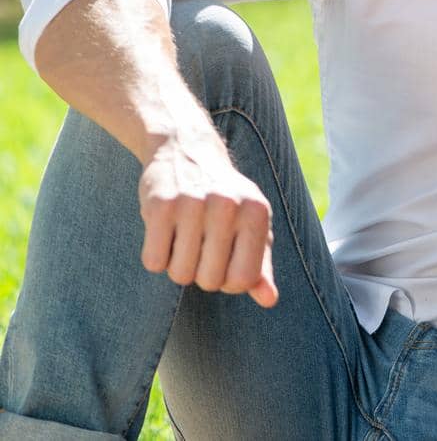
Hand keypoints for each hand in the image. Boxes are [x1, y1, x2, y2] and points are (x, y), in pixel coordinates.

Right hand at [138, 134, 277, 307]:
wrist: (187, 149)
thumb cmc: (226, 199)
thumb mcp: (251, 225)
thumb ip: (260, 265)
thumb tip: (270, 300)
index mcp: (257, 212)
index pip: (243, 280)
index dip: (228, 281)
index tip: (224, 262)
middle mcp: (229, 206)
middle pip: (209, 281)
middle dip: (201, 273)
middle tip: (201, 244)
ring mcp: (193, 204)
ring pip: (179, 274)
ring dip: (178, 264)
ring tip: (184, 235)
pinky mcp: (160, 205)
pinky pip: (154, 262)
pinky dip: (156, 256)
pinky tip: (165, 231)